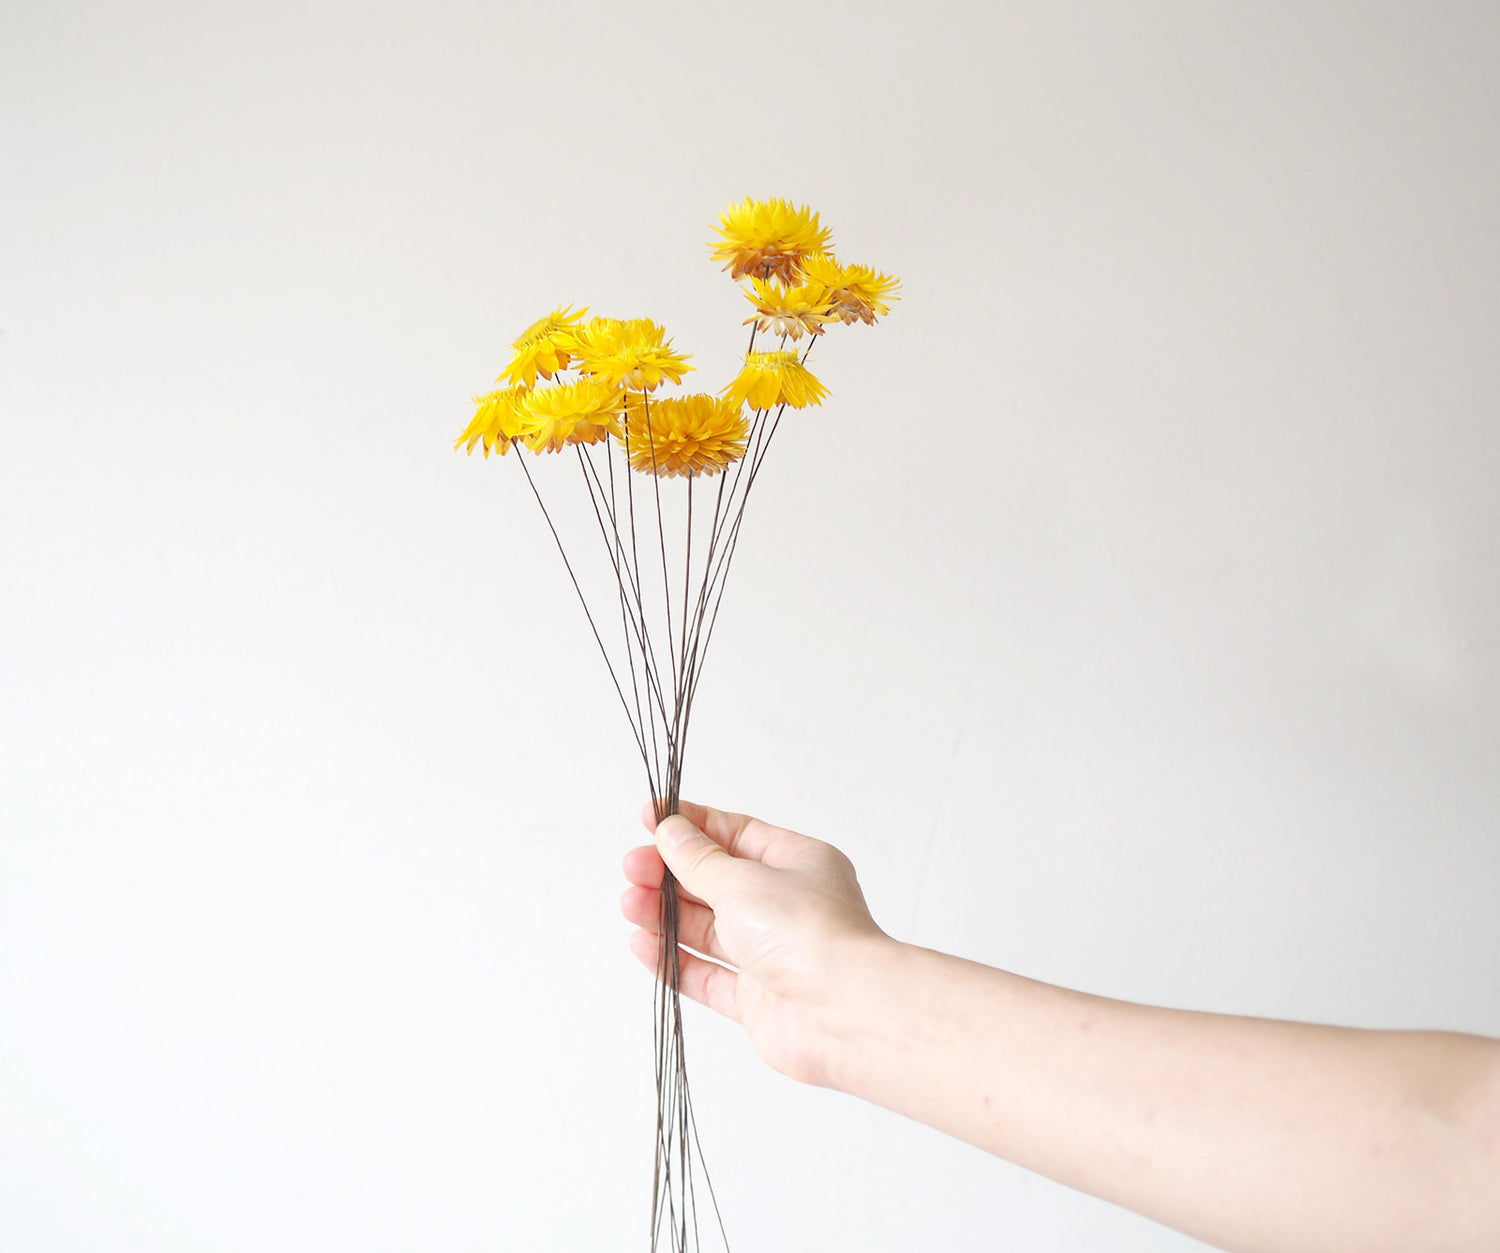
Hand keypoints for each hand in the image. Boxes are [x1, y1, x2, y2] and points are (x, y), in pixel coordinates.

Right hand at [621, 800, 890, 1086]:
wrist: (843, 1014)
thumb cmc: (809, 934)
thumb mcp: (744, 881)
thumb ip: (700, 861)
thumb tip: (672, 832)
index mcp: (797, 864)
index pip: (736, 834)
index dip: (691, 826)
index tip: (650, 819)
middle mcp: (786, 906)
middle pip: (716, 882)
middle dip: (671, 874)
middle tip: (633, 868)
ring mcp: (772, 954)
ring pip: (707, 929)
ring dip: (666, 915)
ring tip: (631, 905)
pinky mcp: (758, 999)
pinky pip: (707, 974)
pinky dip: (674, 960)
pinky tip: (643, 944)